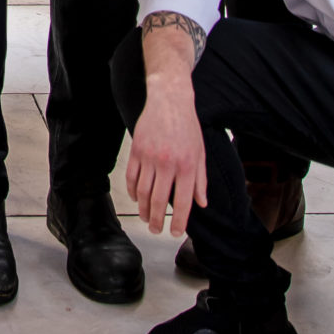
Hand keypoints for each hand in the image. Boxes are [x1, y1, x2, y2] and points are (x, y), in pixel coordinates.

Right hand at [123, 75, 207, 235]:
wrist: (169, 100)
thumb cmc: (187, 127)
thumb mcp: (200, 153)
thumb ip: (200, 180)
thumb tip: (201, 203)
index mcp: (187, 165)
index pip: (184, 201)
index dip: (180, 221)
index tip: (175, 232)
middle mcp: (168, 163)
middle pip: (160, 201)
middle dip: (158, 220)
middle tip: (157, 230)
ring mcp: (150, 157)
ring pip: (144, 192)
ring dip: (144, 209)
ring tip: (147, 218)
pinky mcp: (137, 150)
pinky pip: (132, 178)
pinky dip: (133, 192)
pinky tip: (137, 199)